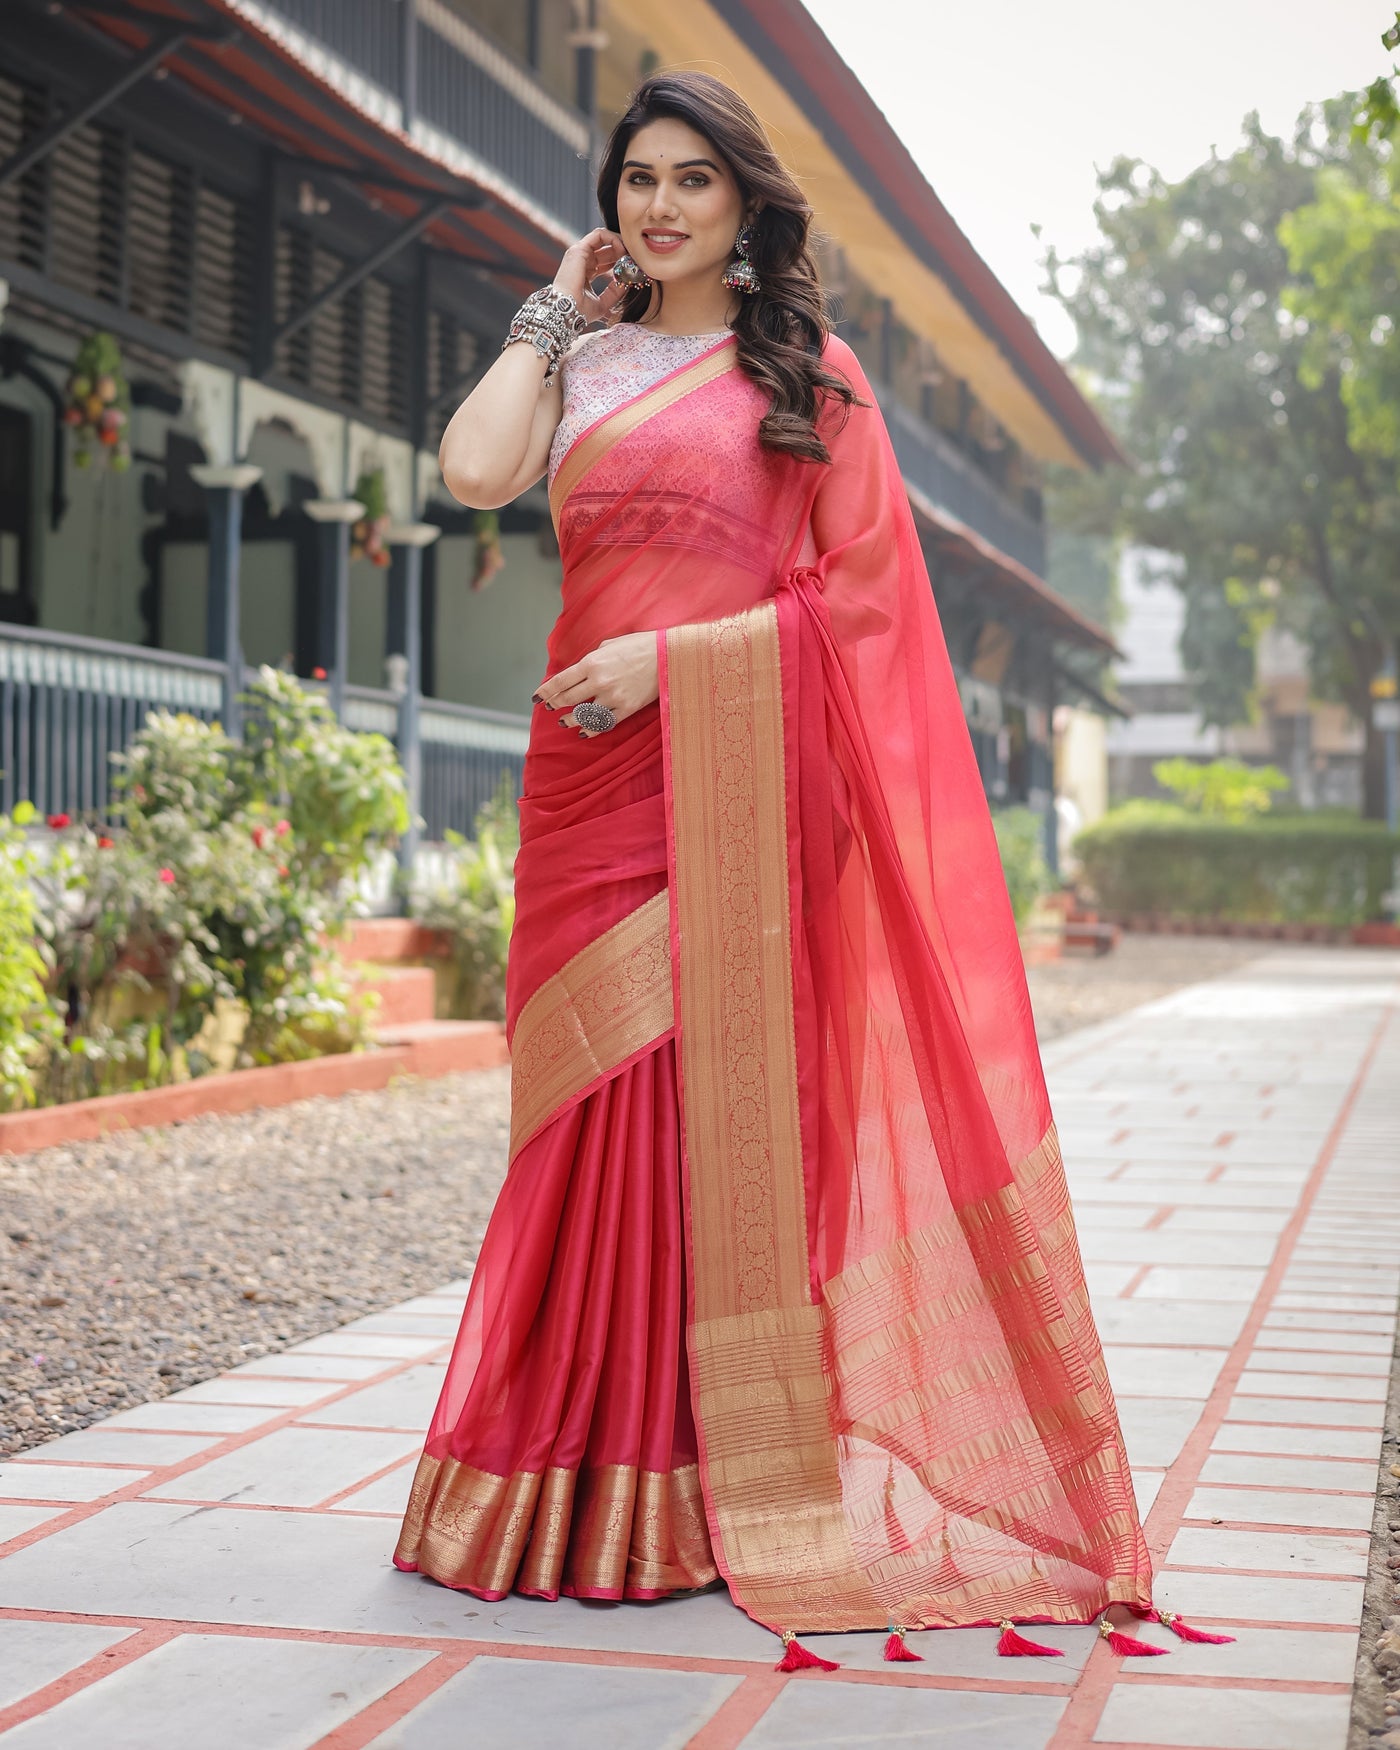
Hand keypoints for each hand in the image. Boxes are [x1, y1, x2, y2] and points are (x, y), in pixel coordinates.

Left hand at [533, 633, 658, 736]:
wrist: (667, 656)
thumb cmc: (638, 646)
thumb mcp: (609, 645)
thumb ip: (591, 659)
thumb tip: (578, 672)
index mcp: (592, 662)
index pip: (561, 681)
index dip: (546, 691)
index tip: (537, 697)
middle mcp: (599, 681)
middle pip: (568, 699)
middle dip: (555, 704)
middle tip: (549, 707)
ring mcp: (613, 697)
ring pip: (583, 715)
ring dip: (570, 720)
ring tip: (563, 722)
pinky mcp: (626, 709)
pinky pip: (604, 723)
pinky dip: (591, 729)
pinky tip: (584, 731)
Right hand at [553, 228, 628, 325]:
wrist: (567, 311)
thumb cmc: (580, 311)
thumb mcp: (604, 303)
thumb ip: (615, 291)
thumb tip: (628, 281)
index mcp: (586, 273)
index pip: (605, 262)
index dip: (620, 262)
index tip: (633, 268)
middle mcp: (582, 261)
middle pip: (606, 249)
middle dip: (622, 251)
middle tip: (635, 258)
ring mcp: (579, 253)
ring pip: (603, 238)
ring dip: (620, 243)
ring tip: (630, 254)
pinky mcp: (579, 249)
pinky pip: (599, 235)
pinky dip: (613, 239)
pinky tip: (623, 250)